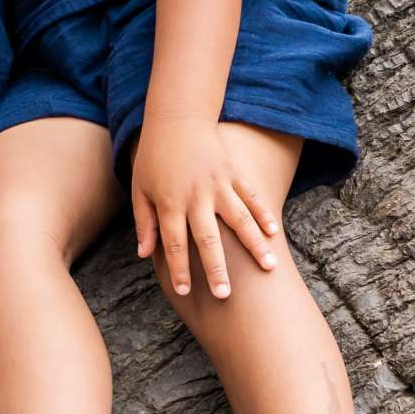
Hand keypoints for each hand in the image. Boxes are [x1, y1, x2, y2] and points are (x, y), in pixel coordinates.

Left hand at [131, 115, 280, 297]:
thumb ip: (144, 222)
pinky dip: (263, 214)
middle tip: (225, 294)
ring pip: (239, 220)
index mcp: (170, 203)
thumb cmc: (154, 157)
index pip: (174, 243)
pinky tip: (274, 233)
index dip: (179, 268)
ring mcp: (218, 184)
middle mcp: (196, 196)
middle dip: (216, 268)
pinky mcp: (233, 172)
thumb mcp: (140, 189)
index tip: (185, 291)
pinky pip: (251, 196)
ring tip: (269, 267)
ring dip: (254, 245)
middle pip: (207, 238)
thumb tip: (144, 254)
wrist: (177, 118)